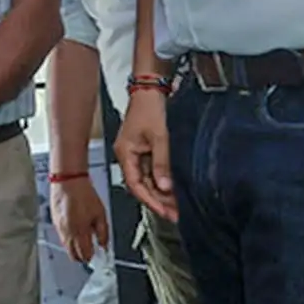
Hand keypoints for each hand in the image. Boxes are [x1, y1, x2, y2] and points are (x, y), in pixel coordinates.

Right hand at [50, 175, 110, 262]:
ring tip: (83, 239)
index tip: (96, 254)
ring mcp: (59, 228)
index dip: (91, 257)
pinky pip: (61, 237)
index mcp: (80, 232)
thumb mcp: (101, 214)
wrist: (68, 181)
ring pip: (66, 247)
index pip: (84, 254)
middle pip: (73, 255)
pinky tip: (75, 231)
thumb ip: (103, 233)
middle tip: (89, 251)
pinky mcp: (54, 222)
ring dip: (74, 247)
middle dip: (82, 256)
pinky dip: (68, 238)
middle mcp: (67, 233)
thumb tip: (104, 246)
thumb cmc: (84, 194)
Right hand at [116, 89, 177, 222]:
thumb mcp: (159, 137)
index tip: (165, 212)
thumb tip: (165, 187)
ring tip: (178, 206)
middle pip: (142, 185)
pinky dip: (163, 181)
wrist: (150, 90)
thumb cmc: (150, 108)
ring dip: (162, 192)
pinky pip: (152, 171)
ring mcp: (136, 154)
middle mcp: (128, 156)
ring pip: (148, 180)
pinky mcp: (145, 150)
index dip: (150, 200)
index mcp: (125, 153)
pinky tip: (175, 189)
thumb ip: (162, 163)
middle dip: (158, 200)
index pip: (135, 185)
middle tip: (176, 214)